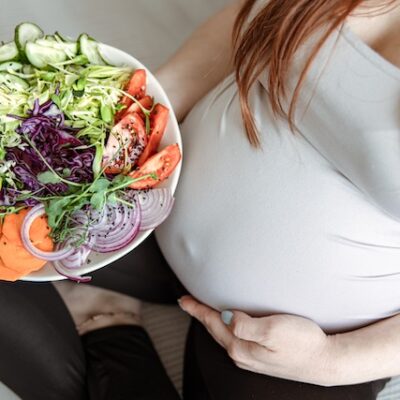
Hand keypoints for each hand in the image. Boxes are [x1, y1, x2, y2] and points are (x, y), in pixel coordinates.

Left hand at [179, 295, 337, 385]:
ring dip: (212, 322)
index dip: (197, 310)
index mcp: (241, 346)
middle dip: (200, 315)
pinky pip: (235, 339)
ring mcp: (252, 357)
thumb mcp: (272, 330)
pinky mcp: (262, 357)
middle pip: (215, 330)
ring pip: (224, 336)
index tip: (184, 300)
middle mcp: (243, 354)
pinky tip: (229, 324)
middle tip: (188, 303)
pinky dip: (225, 329)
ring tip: (203, 311)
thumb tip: (225, 317)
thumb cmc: (302, 343)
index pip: (212, 323)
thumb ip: (245, 325)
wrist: (326, 361)